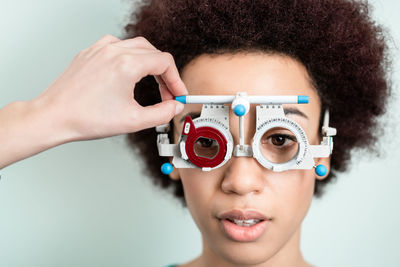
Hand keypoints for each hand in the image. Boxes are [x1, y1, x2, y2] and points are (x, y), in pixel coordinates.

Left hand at [33, 34, 186, 140]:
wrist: (55, 117)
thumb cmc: (86, 118)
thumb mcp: (134, 121)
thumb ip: (162, 113)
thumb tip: (174, 107)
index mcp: (126, 65)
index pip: (165, 62)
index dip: (176, 80)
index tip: (178, 94)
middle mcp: (113, 51)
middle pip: (154, 53)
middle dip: (165, 73)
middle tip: (167, 93)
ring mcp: (99, 49)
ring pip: (136, 46)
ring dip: (149, 62)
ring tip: (151, 81)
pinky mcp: (89, 53)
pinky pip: (117, 46)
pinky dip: (130, 57)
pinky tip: (129, 70)